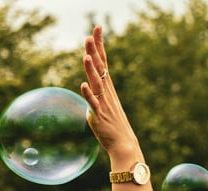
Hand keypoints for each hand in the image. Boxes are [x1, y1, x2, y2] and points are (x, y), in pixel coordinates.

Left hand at [80, 26, 139, 159]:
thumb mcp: (103, 105)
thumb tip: (87, 89)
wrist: (124, 144)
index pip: (103, 62)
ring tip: (87, 56)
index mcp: (107, 88)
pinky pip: (93, 103)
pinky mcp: (100, 116)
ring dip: (91, 70)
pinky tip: (83, 85)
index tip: (97, 28)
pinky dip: (88, 94)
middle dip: (95, 51)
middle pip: (100, 68)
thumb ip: (95, 95)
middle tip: (90, 35)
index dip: (99, 45)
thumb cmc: (113, 126)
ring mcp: (104, 103)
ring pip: (97, 83)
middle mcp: (107, 93)